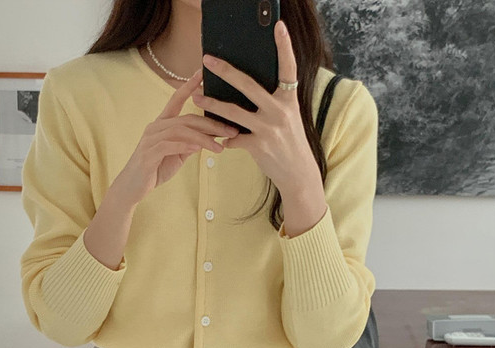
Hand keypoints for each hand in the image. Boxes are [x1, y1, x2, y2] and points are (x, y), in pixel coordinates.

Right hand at [116, 68, 239, 204]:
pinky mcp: (148, 154)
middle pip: (186, 118)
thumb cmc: (155, 169)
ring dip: (203, 138)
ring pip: (180, 131)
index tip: (202, 73)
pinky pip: (169, 145)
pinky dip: (184, 145)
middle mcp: (155, 127)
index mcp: (162, 124)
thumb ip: (190, 143)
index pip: (176, 99)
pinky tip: (198, 148)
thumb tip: (209, 136)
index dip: (189, 86)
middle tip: (231, 129)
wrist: (132, 188)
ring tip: (220, 146)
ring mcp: (150, 139)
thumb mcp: (177, 155)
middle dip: (211, 123)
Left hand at [191, 19, 317, 194]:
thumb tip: (247, 88)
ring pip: (233, 112)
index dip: (284, 46)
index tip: (278, 26)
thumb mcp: (288, 117)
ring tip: (196, 95)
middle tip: (208, 60)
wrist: (298, 174)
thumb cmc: (290, 142)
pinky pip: (233, 139)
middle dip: (225, 71)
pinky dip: (225, 139)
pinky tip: (220, 140)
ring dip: (211, 103)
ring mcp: (269, 128)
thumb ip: (273, 102)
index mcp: (289, 100)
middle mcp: (280, 111)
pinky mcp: (258, 146)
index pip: (288, 68)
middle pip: (248, 85)